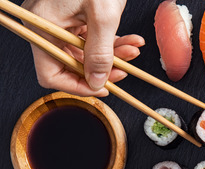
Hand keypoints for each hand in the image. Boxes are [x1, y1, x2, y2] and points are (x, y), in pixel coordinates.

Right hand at [21, 0, 143, 95]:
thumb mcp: (103, 16)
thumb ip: (100, 52)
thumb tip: (96, 83)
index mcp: (42, 25)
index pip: (50, 72)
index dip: (77, 85)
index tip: (103, 88)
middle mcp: (46, 25)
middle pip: (72, 63)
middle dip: (103, 67)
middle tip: (127, 68)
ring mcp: (60, 21)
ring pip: (86, 52)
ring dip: (113, 55)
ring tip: (134, 49)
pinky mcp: (74, 17)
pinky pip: (92, 38)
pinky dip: (113, 42)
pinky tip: (131, 41)